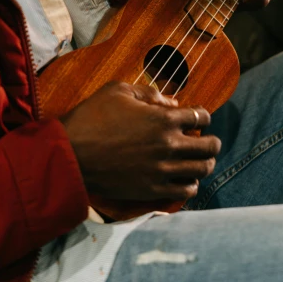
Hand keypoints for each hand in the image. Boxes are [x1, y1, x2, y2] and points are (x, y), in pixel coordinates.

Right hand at [60, 82, 220, 201]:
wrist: (70, 155)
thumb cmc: (91, 118)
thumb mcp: (117, 91)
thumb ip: (148, 93)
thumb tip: (171, 102)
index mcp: (164, 118)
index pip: (202, 118)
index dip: (203, 117)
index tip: (198, 119)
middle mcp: (169, 144)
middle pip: (210, 146)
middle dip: (211, 142)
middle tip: (206, 142)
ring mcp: (163, 169)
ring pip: (203, 170)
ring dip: (205, 163)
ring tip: (199, 162)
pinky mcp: (153, 190)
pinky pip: (186, 191)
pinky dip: (191, 184)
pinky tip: (185, 179)